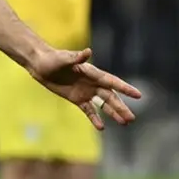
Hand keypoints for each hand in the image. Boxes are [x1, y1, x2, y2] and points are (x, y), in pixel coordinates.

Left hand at [27, 47, 141, 129]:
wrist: (41, 65)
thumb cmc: (53, 59)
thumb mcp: (64, 59)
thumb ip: (76, 57)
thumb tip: (88, 52)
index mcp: (92, 73)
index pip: (112, 82)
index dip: (125, 88)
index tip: (138, 95)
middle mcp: (92, 83)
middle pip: (110, 97)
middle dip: (121, 107)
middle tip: (132, 118)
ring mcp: (85, 92)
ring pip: (103, 105)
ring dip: (113, 113)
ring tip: (125, 123)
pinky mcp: (77, 99)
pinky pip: (89, 110)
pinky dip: (95, 118)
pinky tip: (101, 127)